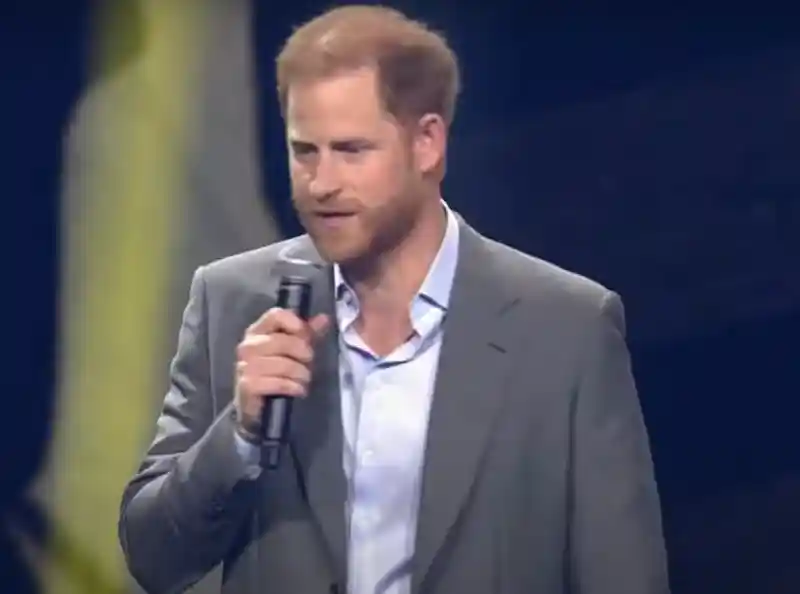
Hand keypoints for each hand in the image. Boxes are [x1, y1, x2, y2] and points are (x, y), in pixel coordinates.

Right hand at [234, 307, 329, 438]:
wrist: (258, 407)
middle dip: (303, 354)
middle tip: (307, 364)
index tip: (306, 335)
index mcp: (257, 331)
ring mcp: (245, 365)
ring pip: (283, 364)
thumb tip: (325, 317)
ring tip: (303, 380)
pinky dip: (293, 387)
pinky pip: (278, 382)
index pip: (275, 315)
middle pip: (283, 340)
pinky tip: (297, 390)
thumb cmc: (277, 373)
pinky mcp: (247, 385)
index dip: (295, 323)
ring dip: (300, 374)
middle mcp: (247, 345)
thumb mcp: (294, 351)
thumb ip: (308, 334)